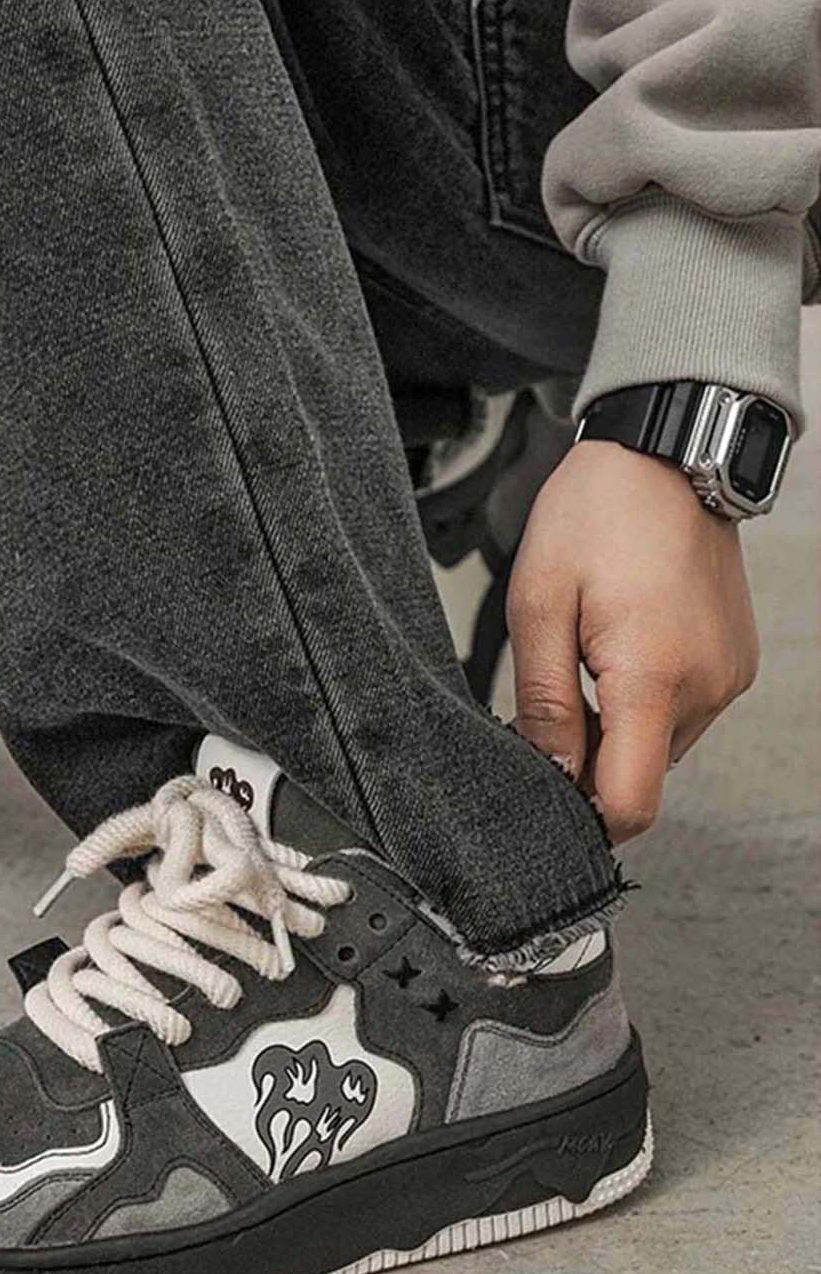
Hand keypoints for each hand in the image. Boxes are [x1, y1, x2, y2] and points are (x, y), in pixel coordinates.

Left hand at [507, 440, 758, 841]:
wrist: (665, 457)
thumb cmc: (598, 516)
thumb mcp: (538, 606)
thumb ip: (542, 702)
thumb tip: (549, 773)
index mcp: (653, 678)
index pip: (631, 802)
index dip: (584, 816)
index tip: (547, 794)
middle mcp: (705, 687)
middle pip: (641, 774)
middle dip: (589, 755)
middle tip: (553, 691)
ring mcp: (727, 676)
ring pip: (659, 744)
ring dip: (616, 724)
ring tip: (589, 653)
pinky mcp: (735, 663)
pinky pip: (682, 711)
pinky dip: (645, 698)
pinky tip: (620, 644)